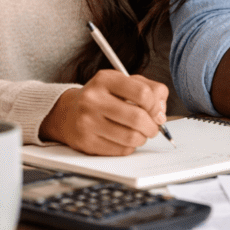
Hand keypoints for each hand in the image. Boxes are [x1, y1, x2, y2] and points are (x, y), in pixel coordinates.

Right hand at [40, 70, 168, 154]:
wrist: (68, 113)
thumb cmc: (104, 97)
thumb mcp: (124, 83)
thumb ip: (150, 89)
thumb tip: (161, 113)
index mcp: (105, 79)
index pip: (143, 93)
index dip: (155, 105)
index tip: (155, 111)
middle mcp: (93, 99)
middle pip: (138, 118)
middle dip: (152, 126)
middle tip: (152, 127)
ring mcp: (87, 122)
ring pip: (131, 137)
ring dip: (142, 138)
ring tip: (140, 133)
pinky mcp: (87, 142)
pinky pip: (121, 150)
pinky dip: (130, 147)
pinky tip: (125, 139)